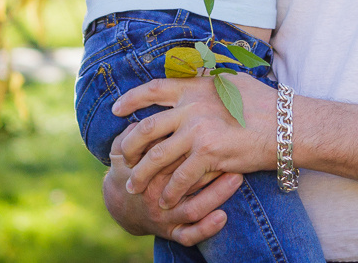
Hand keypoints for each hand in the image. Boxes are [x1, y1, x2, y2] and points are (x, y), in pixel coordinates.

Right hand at [104, 129, 241, 245]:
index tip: (216, 130)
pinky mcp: (172, 232)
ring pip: (192, 209)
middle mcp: (156, 194)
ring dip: (215, 195)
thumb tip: (139, 121)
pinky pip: (190, 235)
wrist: (123, 205)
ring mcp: (166, 216)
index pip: (169, 156)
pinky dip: (206, 229)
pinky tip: (223, 217)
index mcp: (147, 172)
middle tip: (234, 152)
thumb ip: (129, 135)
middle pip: (185, 180)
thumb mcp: (121, 152)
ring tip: (236, 178)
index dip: (191, 145)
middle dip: (210, 168)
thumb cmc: (129, 170)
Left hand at [112, 75, 274, 208]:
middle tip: (119, 158)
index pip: (152, 90)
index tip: (116, 110)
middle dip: (128, 146)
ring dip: (142, 174)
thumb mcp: (231, 82)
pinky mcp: (209, 154)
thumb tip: (194, 74)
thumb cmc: (264, 103)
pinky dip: (170, 191)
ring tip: (133, 186)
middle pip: (146, 128)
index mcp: (194, 87)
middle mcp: (191, 107)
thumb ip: (207, 81)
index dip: (130, 100)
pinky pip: (180, 177)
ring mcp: (198, 131)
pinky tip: (166, 200)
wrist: (286, 125)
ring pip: (158, 156)